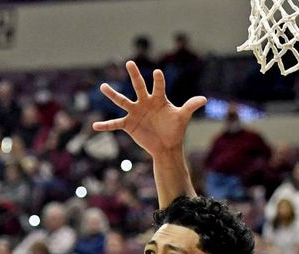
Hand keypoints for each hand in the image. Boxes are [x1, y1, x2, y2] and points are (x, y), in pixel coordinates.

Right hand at [92, 61, 206, 156]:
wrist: (166, 146)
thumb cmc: (175, 130)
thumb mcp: (182, 117)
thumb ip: (190, 106)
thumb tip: (204, 99)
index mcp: (158, 99)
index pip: (158, 87)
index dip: (158, 81)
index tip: (157, 73)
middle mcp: (145, 102)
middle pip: (138, 86)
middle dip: (135, 75)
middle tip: (130, 63)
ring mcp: (135, 112)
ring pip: (122, 101)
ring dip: (112, 94)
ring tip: (103, 86)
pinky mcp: (129, 124)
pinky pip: (115, 123)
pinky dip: (105, 126)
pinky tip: (95, 127)